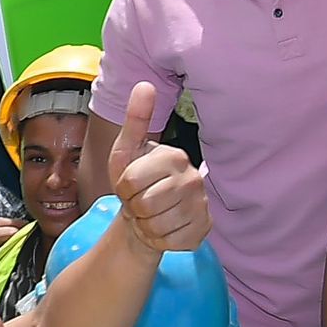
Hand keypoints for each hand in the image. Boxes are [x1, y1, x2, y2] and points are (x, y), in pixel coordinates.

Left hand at [107, 83, 209, 254]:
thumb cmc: (135, 180)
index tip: (130, 183)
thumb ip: (135, 119)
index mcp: (174, 156)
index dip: (122, 187)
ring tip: (150, 214)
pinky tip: (163, 227)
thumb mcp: (126, 149)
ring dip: (146, 225)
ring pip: (157, 226)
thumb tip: (144, 84)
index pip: (130, 181)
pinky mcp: (203, 231)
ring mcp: (201, 206)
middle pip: (144, 204)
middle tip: (140, 200)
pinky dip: (160, 240)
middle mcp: (193, 179)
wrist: (146, 214)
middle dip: (134, 207)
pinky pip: (171, 242)